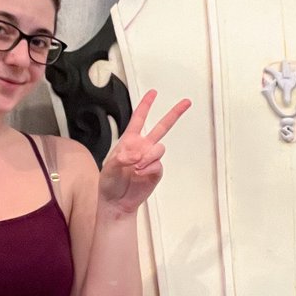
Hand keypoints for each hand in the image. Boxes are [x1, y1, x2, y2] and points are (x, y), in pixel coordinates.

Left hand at [98, 90, 190, 215]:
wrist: (117, 202)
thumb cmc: (109, 183)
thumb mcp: (108, 167)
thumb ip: (121, 158)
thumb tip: (136, 154)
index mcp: (129, 141)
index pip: (139, 119)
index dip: (146, 105)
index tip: (153, 93)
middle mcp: (143, 147)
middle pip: (162, 127)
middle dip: (174, 113)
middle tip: (187, 102)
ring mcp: (151, 159)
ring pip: (159, 148)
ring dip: (148, 156)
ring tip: (137, 167)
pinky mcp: (156, 171)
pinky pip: (158, 164)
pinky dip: (148, 169)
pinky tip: (139, 174)